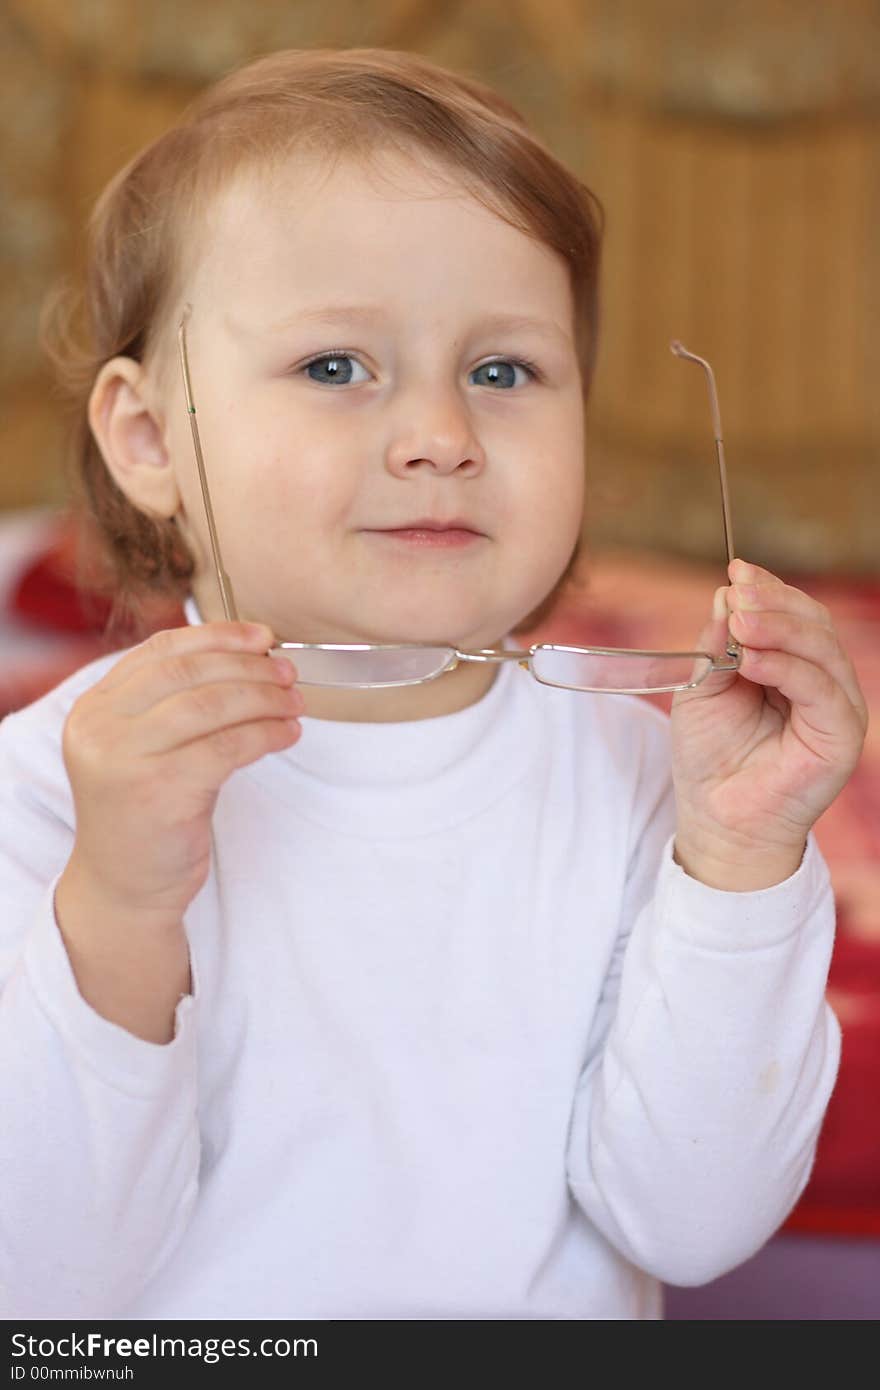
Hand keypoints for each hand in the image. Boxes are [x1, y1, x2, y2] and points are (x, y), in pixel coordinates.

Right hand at [60, 621, 303, 924]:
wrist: (124, 886)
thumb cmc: (147, 812)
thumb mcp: (144, 747)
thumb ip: (173, 702)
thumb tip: (250, 655)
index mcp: (95, 708)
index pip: (160, 650)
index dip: (216, 636)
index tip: (261, 636)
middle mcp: (100, 728)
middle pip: (187, 673)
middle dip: (247, 667)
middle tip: (287, 673)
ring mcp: (124, 759)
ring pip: (210, 706)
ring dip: (263, 699)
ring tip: (294, 703)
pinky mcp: (158, 792)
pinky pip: (226, 747)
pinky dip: (265, 734)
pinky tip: (286, 734)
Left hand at [670, 558, 868, 889]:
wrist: (716, 818)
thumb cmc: (710, 757)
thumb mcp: (702, 688)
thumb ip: (716, 645)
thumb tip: (726, 593)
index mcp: (793, 665)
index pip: (794, 613)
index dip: (769, 589)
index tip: (736, 571)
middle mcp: (822, 681)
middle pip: (813, 623)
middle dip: (774, 602)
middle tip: (736, 594)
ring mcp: (836, 707)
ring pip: (822, 648)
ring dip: (779, 628)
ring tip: (739, 622)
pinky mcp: (840, 736)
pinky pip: (820, 689)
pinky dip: (787, 668)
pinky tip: (751, 660)